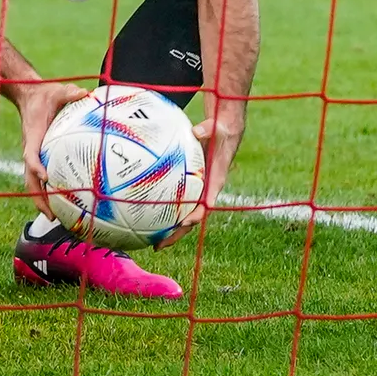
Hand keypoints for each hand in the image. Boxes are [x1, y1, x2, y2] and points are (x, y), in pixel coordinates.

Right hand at [12, 81, 89, 218]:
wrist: (28, 95)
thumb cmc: (44, 95)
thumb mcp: (56, 91)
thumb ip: (69, 93)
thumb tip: (86, 93)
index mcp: (33, 136)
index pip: (31, 155)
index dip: (36, 166)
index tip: (45, 177)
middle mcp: (30, 149)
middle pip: (30, 179)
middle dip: (38, 198)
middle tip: (51, 216)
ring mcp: (33, 155)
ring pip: (33, 183)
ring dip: (41, 201)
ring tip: (56, 219)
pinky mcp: (38, 156)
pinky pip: (40, 177)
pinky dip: (47, 191)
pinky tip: (62, 202)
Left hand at [154, 111, 243, 250]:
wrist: (226, 133)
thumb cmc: (221, 132)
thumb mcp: (217, 129)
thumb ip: (207, 130)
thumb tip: (197, 130)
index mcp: (215, 181)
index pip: (206, 202)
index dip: (195, 215)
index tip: (184, 223)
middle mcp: (207, 191)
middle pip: (192, 218)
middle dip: (177, 234)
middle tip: (159, 245)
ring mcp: (199, 192)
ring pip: (185, 215)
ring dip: (171, 231)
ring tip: (153, 243)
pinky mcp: (192, 189)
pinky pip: (180, 204)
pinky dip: (168, 214)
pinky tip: (150, 220)